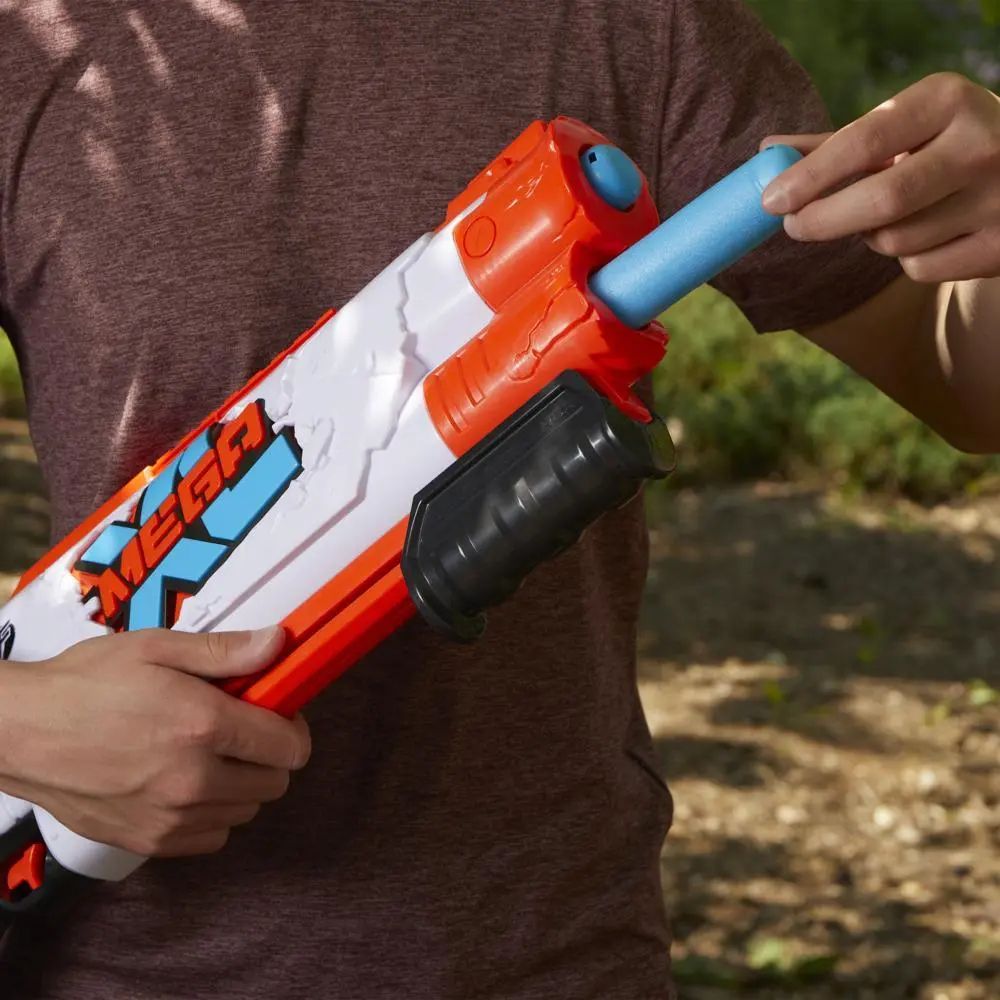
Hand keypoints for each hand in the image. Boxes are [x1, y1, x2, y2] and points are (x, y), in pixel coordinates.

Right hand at [0, 627, 310, 857]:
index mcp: (202, 726)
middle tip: (241, 731)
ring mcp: (170, 818)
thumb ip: (225, 651)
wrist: (19, 733)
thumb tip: (280, 643)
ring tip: (209, 755)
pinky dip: (212, 815)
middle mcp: (193, 779)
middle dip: (268, 755)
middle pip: (274, 784)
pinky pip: (211, 837)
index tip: (276, 714)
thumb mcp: (157, 647)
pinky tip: (187, 785)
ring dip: (241, 785)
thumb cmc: (85, 682)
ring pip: (245, 811)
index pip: (288, 747)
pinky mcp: (148, 843)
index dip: (291, 728)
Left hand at [759, 72, 999, 281]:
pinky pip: (919, 268)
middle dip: (822, 220)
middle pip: (879, 201)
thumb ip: (839, 143)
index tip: (771, 199)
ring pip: (894, 241)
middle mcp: (980, 145)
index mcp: (948, 101)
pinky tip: (930, 233)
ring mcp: (998, 199)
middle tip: (794, 226)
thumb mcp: (906, 128)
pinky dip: (908, 259)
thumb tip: (768, 152)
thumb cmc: (945, 146)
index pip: (864, 141)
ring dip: (872, 237)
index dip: (810, 176)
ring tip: (892, 215)